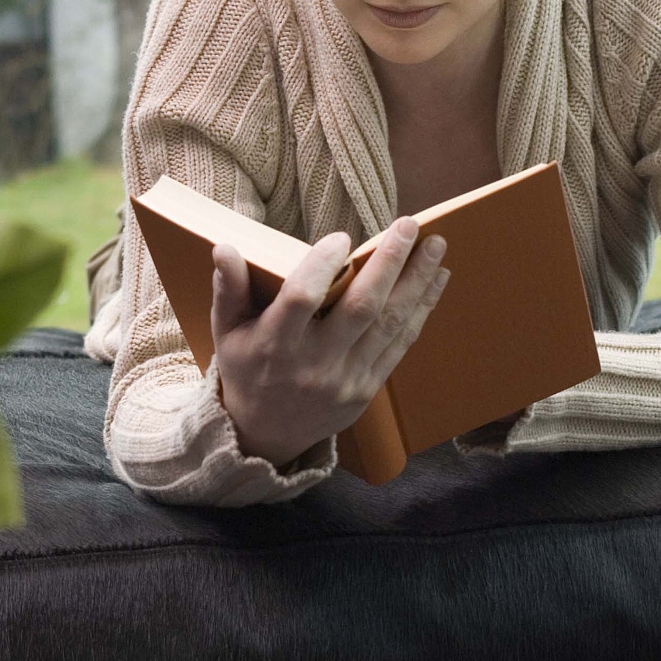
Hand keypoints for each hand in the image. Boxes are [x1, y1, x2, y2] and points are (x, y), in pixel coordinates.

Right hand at [210, 217, 449, 467]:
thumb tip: (225, 248)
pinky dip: (421, 310)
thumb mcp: (226, 331)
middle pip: (360, 308)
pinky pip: (400, 344)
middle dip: (389, 264)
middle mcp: (314, 364)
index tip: (342, 237)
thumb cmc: (246, 368)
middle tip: (408, 225)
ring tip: (436, 246)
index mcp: (275, 345)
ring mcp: (345, 380)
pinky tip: (436, 280)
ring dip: (417, 282)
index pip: (302, 299)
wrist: (265, 434)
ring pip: (389, 324)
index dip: (323, 265)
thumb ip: (228, 289)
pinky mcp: (367, 389)